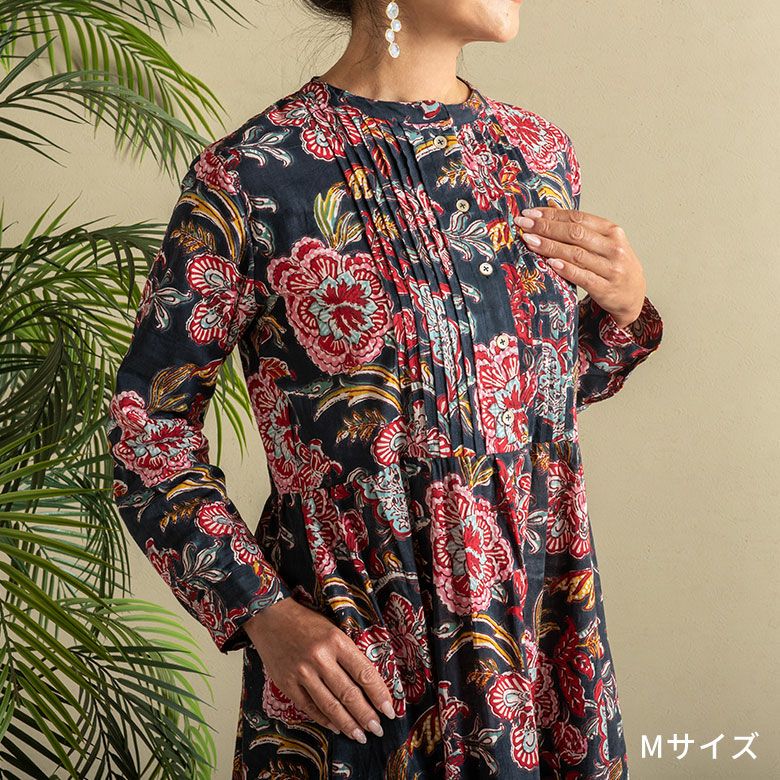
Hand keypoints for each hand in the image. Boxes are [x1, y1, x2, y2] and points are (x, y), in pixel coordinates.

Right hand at [244, 596, 395, 742]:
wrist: (271, 617)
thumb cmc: (307, 622)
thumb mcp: (333, 630)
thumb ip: (348, 655)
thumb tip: (368, 685)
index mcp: (337, 641)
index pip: (364, 673)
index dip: (379, 695)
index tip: (390, 710)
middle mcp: (320, 658)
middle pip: (349, 694)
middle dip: (366, 715)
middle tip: (378, 729)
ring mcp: (302, 672)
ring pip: (330, 705)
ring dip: (348, 724)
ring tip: (360, 736)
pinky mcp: (286, 683)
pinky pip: (309, 707)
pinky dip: (324, 720)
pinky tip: (336, 727)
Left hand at [513, 202, 646, 328]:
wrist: (633, 295)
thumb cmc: (613, 265)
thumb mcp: (603, 242)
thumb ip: (580, 228)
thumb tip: (549, 208)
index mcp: (612, 231)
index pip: (578, 218)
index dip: (552, 214)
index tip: (530, 212)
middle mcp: (613, 248)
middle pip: (575, 233)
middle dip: (546, 227)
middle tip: (523, 223)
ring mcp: (611, 269)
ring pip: (576, 254)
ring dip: (549, 246)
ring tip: (529, 240)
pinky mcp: (605, 288)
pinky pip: (582, 276)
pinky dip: (565, 268)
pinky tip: (549, 262)